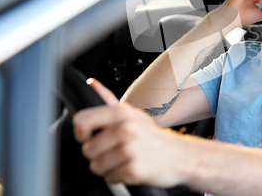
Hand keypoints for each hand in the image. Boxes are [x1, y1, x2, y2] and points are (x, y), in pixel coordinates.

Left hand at [73, 79, 188, 186]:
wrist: (179, 155)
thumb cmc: (152, 137)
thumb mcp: (133, 114)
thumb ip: (109, 100)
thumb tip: (91, 84)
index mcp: (122, 113)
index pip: (83, 121)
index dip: (81, 133)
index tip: (90, 137)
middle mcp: (126, 129)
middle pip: (88, 149)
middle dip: (98, 155)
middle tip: (115, 151)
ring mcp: (130, 149)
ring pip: (96, 166)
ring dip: (107, 167)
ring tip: (123, 160)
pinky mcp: (134, 169)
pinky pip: (110, 177)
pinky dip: (117, 177)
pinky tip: (129, 168)